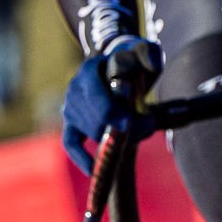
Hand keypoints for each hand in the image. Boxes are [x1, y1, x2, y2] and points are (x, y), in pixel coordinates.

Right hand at [61, 39, 161, 172]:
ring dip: (116, 138)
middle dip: (124, 130)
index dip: (115, 114)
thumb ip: (149, 53)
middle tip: (148, 126)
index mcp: (89, 70)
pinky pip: (71, 143)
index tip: (136, 123)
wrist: (119, 66)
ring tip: (140, 131)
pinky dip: (81, 158)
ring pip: (92, 133)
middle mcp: (75, 88)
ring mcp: (70, 106)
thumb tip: (151, 65)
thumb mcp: (144, 51)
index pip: (98, 99)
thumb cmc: (133, 60)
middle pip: (97, 121)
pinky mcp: (71, 122)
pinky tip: (93, 170)